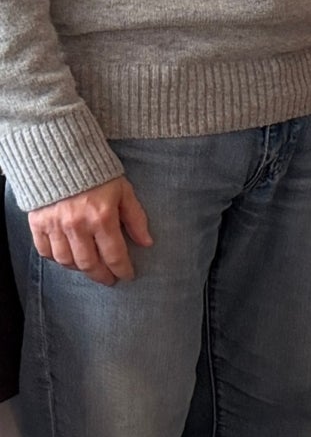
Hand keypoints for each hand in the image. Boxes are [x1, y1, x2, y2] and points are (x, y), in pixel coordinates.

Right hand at [28, 177, 151, 284]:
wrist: (62, 157)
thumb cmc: (98, 175)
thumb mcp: (124, 192)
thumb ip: (136, 219)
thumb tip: (147, 243)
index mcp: (102, 217)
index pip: (114, 254)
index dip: (122, 269)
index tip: (127, 276)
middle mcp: (77, 225)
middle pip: (89, 263)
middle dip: (101, 275)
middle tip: (109, 279)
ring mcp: (55, 225)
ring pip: (66, 261)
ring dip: (80, 269)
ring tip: (90, 268)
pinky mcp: (38, 223)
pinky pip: (45, 251)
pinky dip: (56, 259)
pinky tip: (67, 258)